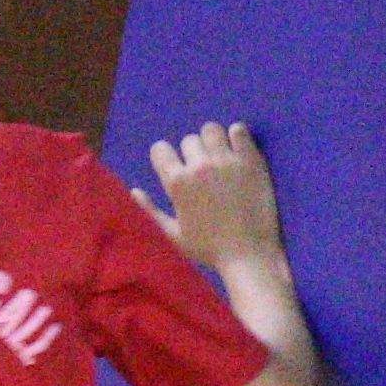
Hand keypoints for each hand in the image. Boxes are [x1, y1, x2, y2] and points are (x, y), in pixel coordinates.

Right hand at [146, 121, 283, 267]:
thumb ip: (150, 210)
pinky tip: (238, 147)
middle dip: (193, 151)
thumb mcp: (173, 235)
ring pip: (212, 129)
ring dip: (214, 139)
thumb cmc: (209, 249)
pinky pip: (240, 132)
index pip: (159, 148)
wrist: (250, 256)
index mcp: (177, 182)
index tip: (176, 167)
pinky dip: (238, 135)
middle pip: (189, 139)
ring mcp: (227, 162)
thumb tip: (134, 191)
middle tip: (205, 168)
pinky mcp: (251, 162)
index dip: (166, 157)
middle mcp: (199, 166)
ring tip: (221, 154)